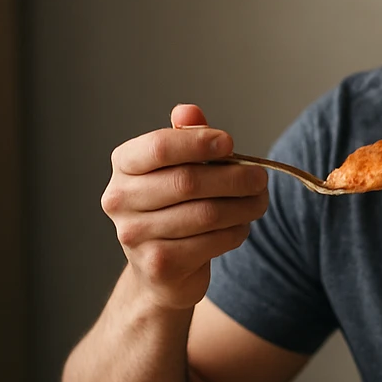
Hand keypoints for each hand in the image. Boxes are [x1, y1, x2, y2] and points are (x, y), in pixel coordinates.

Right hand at [101, 104, 269, 310]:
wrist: (160, 271)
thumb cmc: (173, 207)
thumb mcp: (176, 168)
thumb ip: (184, 137)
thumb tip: (189, 111)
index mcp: (124, 165)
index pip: (160, 147)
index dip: (198, 142)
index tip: (230, 143)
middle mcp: (120, 199)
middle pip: (188, 181)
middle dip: (234, 178)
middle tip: (261, 178)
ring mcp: (135, 234)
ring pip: (206, 214)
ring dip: (243, 206)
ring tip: (258, 202)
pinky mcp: (158, 264)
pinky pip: (211, 242)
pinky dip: (235, 232)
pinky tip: (240, 227)